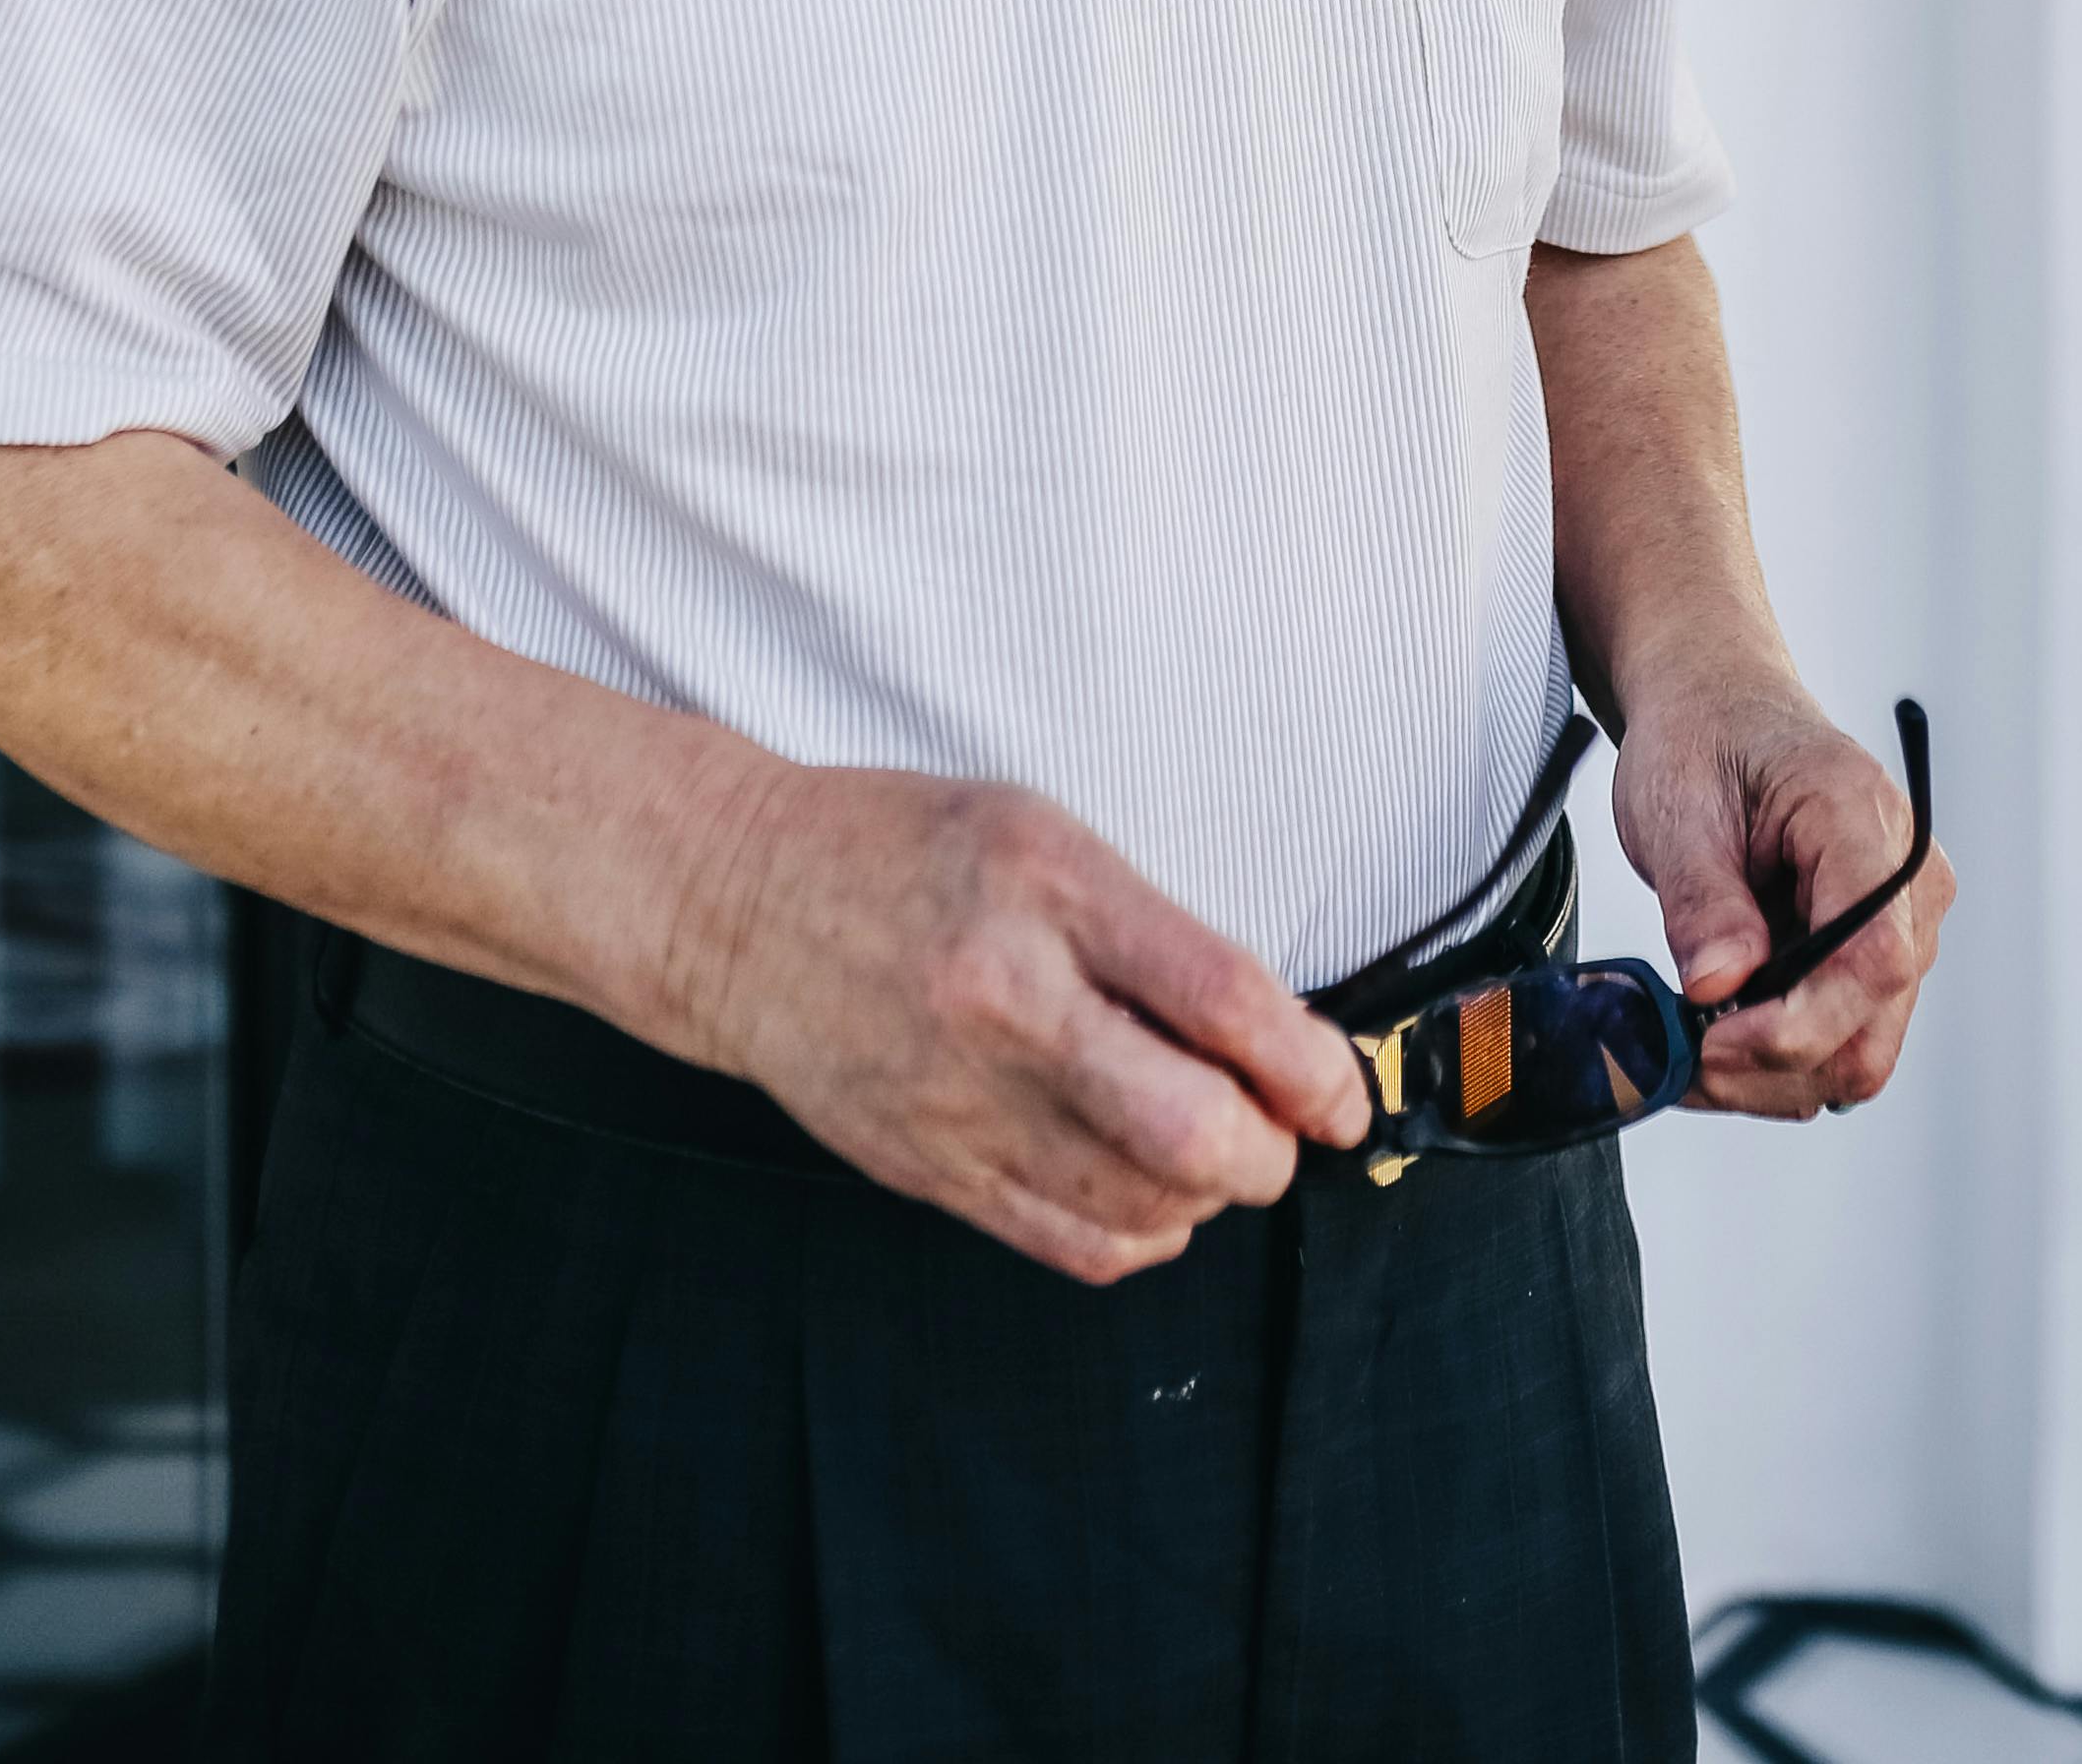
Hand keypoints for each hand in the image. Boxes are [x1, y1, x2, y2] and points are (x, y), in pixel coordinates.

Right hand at [686, 763, 1371, 1283]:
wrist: (739, 906)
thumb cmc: (901, 852)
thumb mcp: (1044, 835)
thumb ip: (1152, 933)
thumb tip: (1269, 1037)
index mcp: (1049, 891)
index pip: (1226, 1001)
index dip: (1314, 1068)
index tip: (1341, 1092)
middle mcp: (1007, 1004)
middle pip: (1192, 1132)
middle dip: (1270, 1150)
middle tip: (1281, 1126)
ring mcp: (963, 1102)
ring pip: (1143, 1208)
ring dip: (1208, 1193)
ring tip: (1205, 1145)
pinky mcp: (931, 1173)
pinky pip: (1073, 1246)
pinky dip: (1140, 1233)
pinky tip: (1143, 1191)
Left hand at [1611, 672, 1951, 1120]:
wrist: (1719, 709)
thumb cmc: (1702, 739)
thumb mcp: (1677, 805)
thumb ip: (1701, 900)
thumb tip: (1718, 987)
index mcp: (1863, 818)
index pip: (1874, 959)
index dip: (1799, 1025)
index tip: (1711, 1038)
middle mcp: (1909, 879)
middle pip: (1872, 1026)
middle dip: (1773, 1063)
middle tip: (1682, 1057)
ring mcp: (1904, 923)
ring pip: (1857, 1052)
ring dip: (1769, 1073)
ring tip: (1688, 1041)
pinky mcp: (1878, 955)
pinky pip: (1842, 1037)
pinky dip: (1777, 1055)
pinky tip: (1718, 1030)